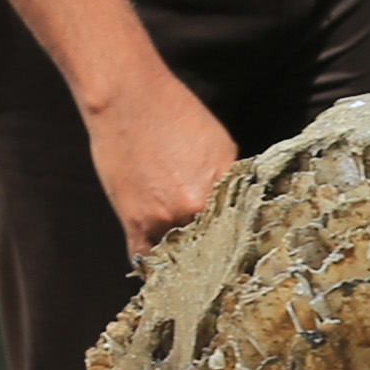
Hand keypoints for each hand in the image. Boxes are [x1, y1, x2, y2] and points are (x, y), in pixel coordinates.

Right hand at [88, 69, 241, 260]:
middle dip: (213, 251)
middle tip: (216, 260)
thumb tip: (237, 206)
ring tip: (190, 266)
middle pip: (210, 247)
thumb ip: (230, 181)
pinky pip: (144, 259)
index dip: (240, 240)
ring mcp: (160, 220)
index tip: (241, 250)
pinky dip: (153, 266)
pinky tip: (161, 269)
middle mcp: (193, 210)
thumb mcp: (221, 146)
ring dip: (184, 260)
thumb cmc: (175, 114)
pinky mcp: (132, 222)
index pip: (239, 230)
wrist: (127, 100)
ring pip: (180, 257)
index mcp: (221, 190)